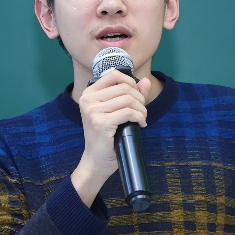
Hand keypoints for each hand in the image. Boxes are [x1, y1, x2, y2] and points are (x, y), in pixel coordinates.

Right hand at [71, 71, 150, 204]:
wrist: (96, 159)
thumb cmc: (107, 135)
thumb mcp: (116, 111)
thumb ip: (131, 94)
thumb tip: (146, 80)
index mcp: (89, 93)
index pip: (114, 75)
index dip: (131, 83)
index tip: (137, 96)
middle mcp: (88, 99)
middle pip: (125, 87)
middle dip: (140, 99)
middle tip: (142, 111)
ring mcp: (93, 111)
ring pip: (129, 100)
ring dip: (142, 109)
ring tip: (141, 119)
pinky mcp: (101, 123)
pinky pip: (129, 113)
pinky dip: (140, 118)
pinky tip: (140, 124)